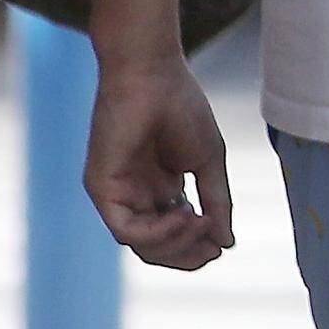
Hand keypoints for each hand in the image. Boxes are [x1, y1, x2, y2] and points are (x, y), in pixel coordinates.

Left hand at [86, 53, 237, 269]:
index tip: (221, 244)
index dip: (197, 248)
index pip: (173, 238)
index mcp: (159, 191)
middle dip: (188, 255)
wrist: (153, 74)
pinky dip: (158, 232)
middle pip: (157, 250)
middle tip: (213, 245)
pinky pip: (126, 230)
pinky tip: (184, 213)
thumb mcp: (208, 163)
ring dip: (177, 243)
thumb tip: (227, 242)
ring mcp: (117, 194)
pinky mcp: (101, 187)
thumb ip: (216, 202)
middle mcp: (136, 196)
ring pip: (142, 246)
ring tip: (202, 222)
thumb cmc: (181, 107)